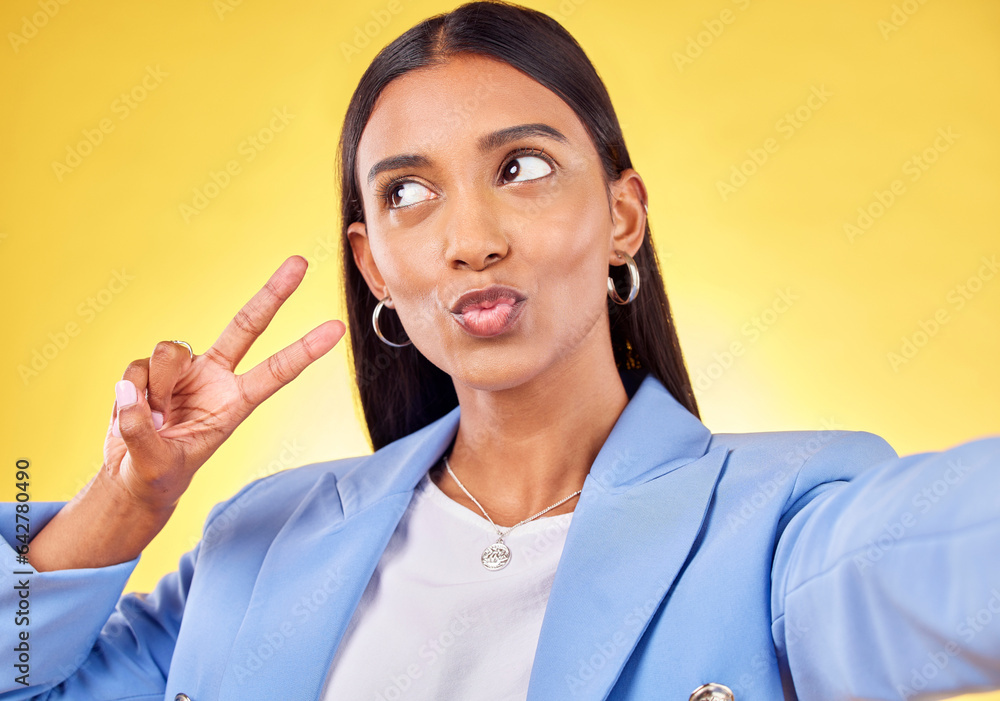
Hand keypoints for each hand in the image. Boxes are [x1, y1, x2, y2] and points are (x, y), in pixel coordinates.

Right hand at [103, 255, 344, 512]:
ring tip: (156, 419)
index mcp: (236, 403)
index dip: (305, 349)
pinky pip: (138, 367)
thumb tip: (130, 391)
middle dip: (273, 293)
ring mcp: (185, 369)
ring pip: (171, 351)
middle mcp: (216, 377)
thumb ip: (141, 431)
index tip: (337, 328)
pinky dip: (131, 393)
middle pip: (247, 325)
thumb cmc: (158, 473)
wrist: (132, 476)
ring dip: (157, 386)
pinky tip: (136, 411)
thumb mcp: (157, 465)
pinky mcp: (151, 369)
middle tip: (300, 263)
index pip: (277, 372)